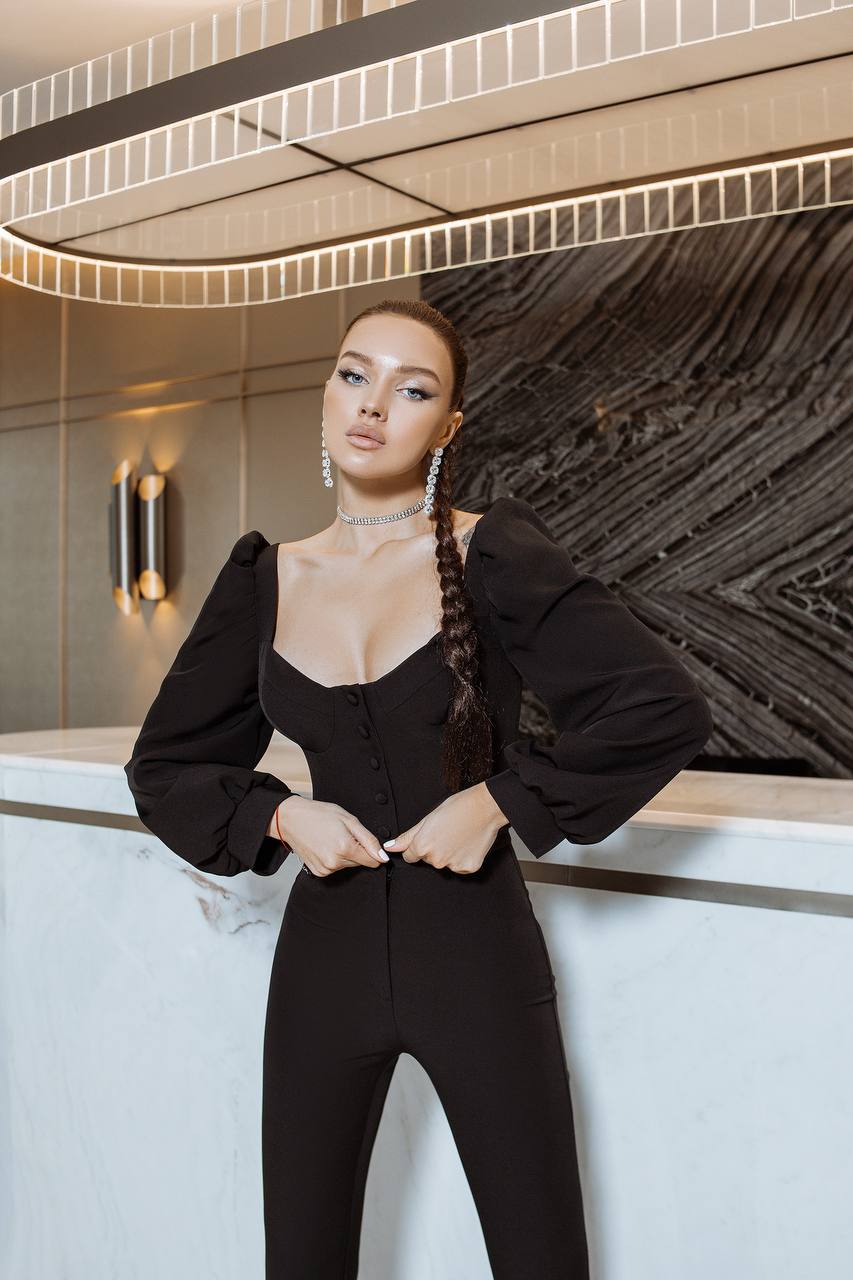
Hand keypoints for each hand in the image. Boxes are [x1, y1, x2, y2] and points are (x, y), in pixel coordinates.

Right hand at [270, 794, 389, 875]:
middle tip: (342, 834)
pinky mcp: (318, 872)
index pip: (373, 861)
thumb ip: (369, 840)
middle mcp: (335, 862)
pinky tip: (324, 846)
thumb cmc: (320, 814)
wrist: (291, 819)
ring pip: (347, 866)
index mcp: (345, 848)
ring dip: (344, 855)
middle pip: (359, 863)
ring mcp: (325, 869)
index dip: (372, 851)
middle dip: (356, 850)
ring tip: (331, 838)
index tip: (364, 841)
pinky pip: (335, 868)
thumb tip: (383, 857)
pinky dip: (333, 859)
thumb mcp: (349, 820)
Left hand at [383, 783, 508, 873]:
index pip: (410, 856)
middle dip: (434, 849)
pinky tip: (467, 844)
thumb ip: (407, 837)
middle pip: (428, 859)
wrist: (484, 808)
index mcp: (422, 846)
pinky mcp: (468, 868)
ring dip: (449, 854)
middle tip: (447, 832)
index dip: (419, 845)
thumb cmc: (457, 808)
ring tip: (458, 836)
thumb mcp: (427, 819)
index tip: (430, 837)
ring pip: (444, 863)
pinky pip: (460, 867)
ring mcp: (452, 865)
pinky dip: (463, 858)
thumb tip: (390, 847)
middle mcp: (435, 860)